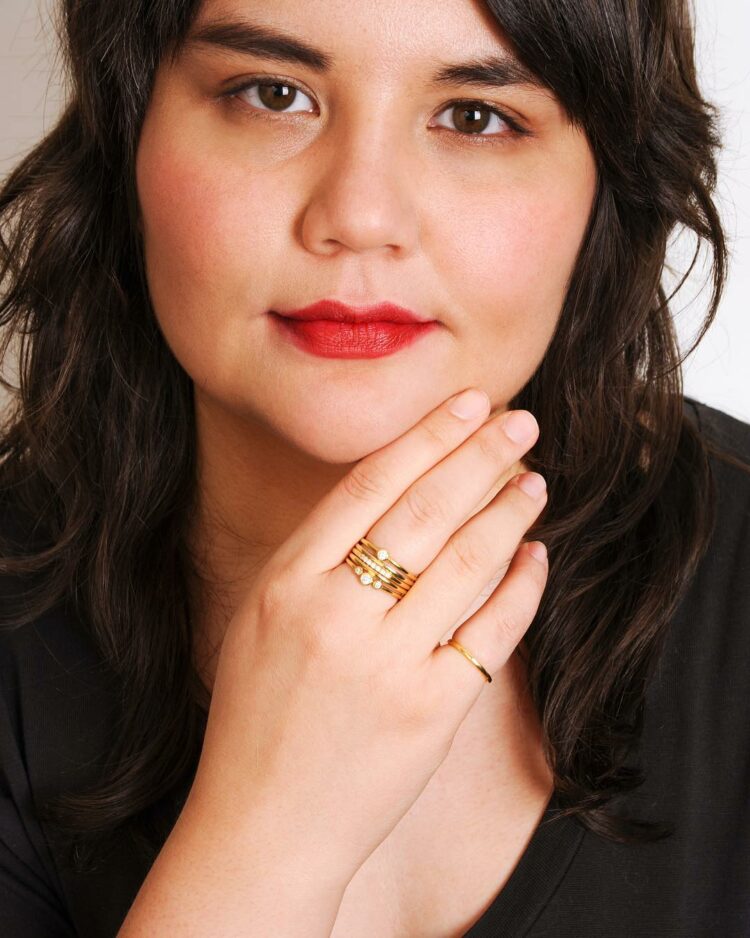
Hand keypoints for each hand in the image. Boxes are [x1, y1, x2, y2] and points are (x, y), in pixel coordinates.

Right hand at [187, 388, 547, 883]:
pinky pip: (492, 632)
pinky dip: (522, 586)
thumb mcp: (263, 618)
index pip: (369, 484)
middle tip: (520, 421)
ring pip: (466, 562)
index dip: (426, 436)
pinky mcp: (429, 712)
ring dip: (509, 512)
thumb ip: (317, 558)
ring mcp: (385, 664)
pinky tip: (536, 555)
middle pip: (425, 509)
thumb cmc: (258, 717)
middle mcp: (335, 614)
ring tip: (535, 481)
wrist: (264, 823)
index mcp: (287, 582)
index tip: (466, 403)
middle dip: (480, 454)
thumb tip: (395, 492)